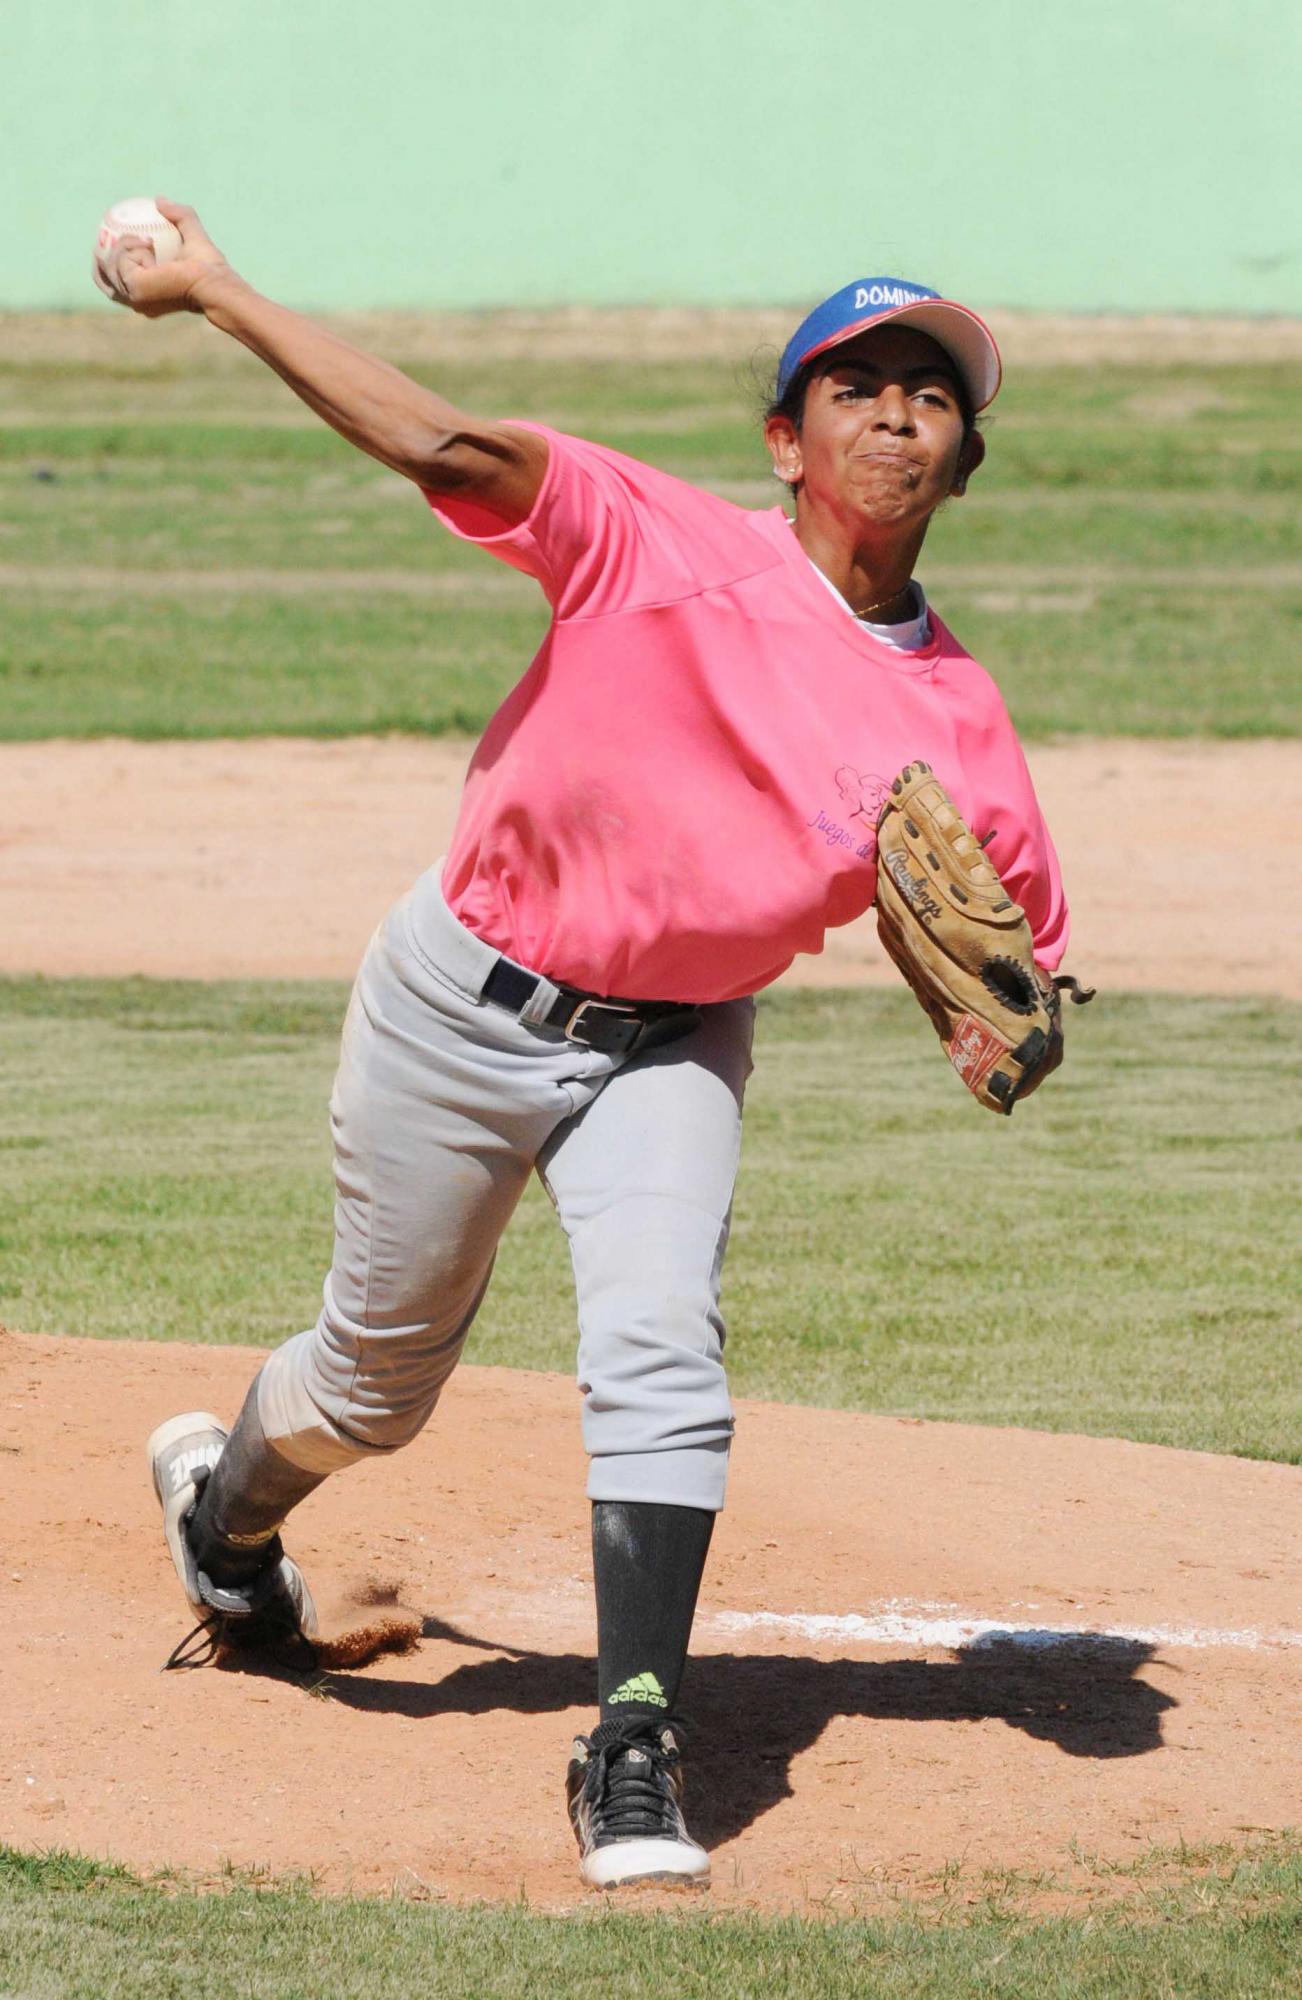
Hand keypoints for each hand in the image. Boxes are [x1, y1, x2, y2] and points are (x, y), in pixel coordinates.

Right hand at [92, 198, 234, 317]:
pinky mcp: (134, 290)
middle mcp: (135, 302)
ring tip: (147, 239)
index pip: (112, 284)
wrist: (213, 280)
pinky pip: (121, 260)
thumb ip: (178, 215)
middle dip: (100, 254)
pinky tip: (148, 244)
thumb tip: (159, 199)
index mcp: (144, 295)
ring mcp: (133, 298)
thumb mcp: (191, 233)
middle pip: (102, 276)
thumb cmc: (208, 266)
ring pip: (109, 263)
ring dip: (124, 244)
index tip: (107, 241)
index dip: (103, 264)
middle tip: (111, 234)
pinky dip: (132, 246)